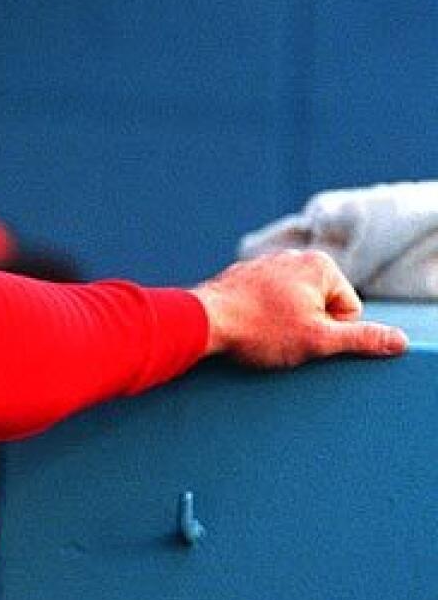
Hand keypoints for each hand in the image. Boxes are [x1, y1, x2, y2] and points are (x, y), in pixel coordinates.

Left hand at [191, 249, 407, 368]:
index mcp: (319, 266)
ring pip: (292, 309)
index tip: (299, 334)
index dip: (328, 333)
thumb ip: (362, 339)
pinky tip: (244, 326)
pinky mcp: (244, 279)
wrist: (201, 321)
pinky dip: (260, 318)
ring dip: (282, 325)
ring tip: (259, 331)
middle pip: (320, 309)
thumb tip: (399, 341)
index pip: (348, 312)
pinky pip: (266, 306)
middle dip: (305, 328)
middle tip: (277, 336)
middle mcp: (293, 258)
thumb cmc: (259, 329)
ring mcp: (266, 267)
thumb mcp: (318, 340)